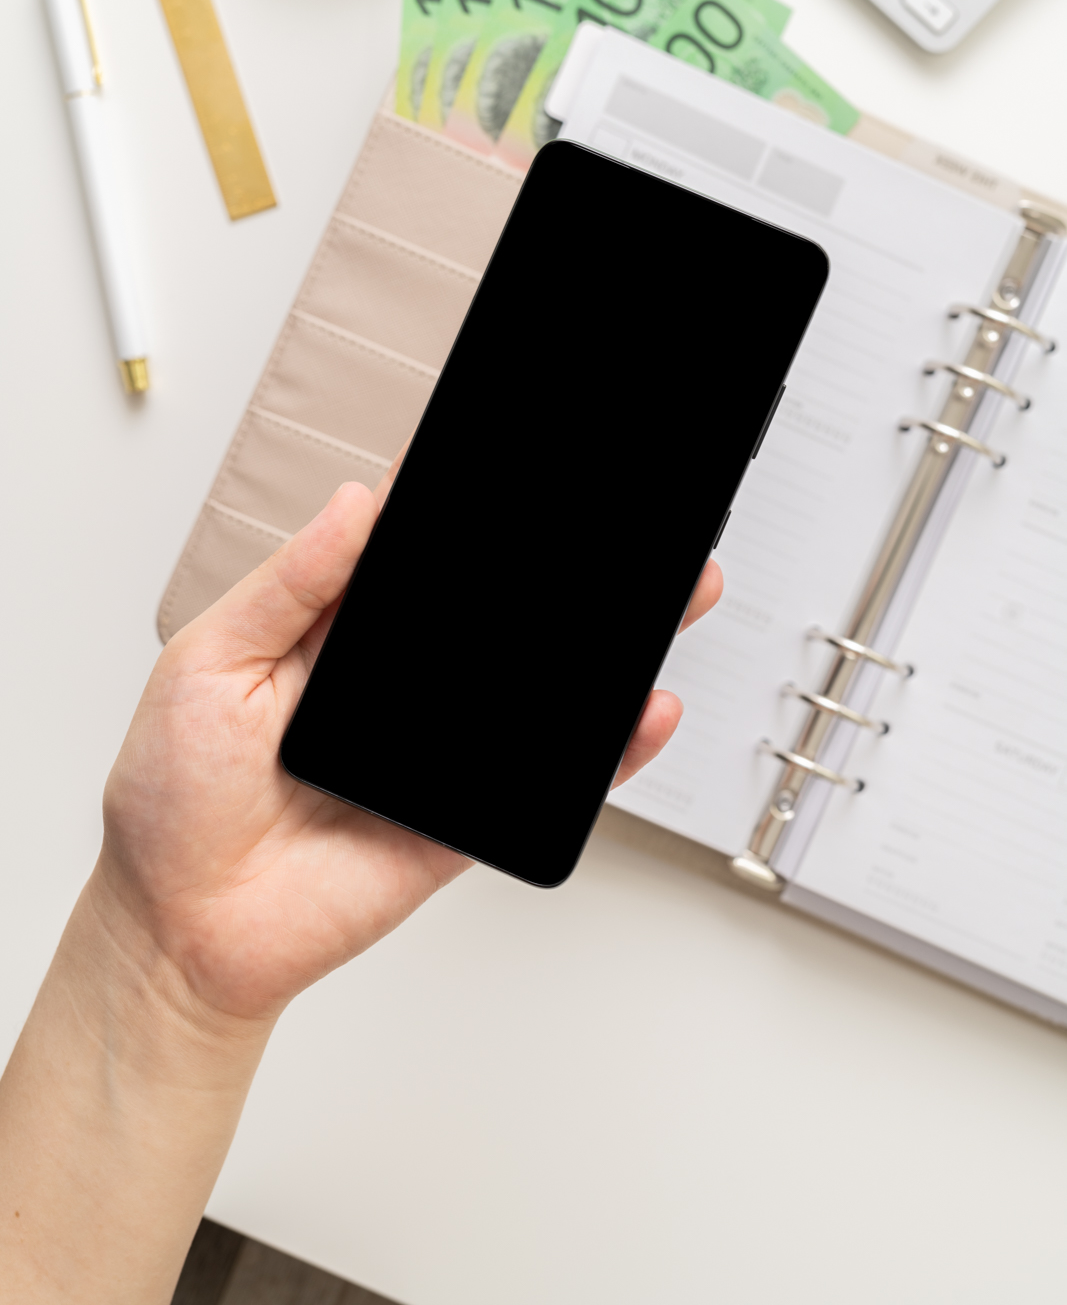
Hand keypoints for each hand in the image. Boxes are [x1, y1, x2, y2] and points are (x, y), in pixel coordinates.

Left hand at [95, 471, 722, 1029]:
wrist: (180, 928)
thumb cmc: (173, 798)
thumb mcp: (209, 662)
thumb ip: (289, 585)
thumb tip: (355, 505)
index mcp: (338, 633)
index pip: (422, 559)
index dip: (468, 513)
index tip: (520, 469)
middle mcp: (399, 684)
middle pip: (499, 617)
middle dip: (565, 571)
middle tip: (623, 522)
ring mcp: (438, 748)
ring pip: (537, 689)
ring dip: (604, 647)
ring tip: (667, 591)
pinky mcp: (464, 815)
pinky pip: (546, 778)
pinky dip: (606, 751)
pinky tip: (643, 710)